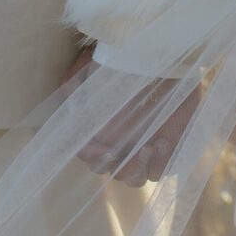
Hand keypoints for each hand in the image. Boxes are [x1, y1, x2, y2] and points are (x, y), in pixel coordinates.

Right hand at [68, 47, 203, 184]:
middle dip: (122, 166)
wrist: (162, 56)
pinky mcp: (169, 148)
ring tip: (151, 145)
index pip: (89, 158)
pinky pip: (162, 171)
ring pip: (136, 178)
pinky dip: (161, 163)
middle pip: (113, 173)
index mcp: (100, 132)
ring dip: (140, 167)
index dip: (94, 158)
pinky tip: (164, 142)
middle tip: (136, 149)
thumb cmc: (124, 66)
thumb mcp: (91, 77)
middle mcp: (121, 144)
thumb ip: (73, 98)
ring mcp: (144, 148)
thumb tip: (66, 121)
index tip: (107, 149)